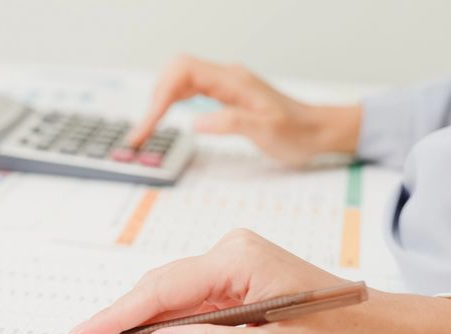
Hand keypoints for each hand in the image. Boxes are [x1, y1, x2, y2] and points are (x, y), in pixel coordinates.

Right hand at [67, 229, 450, 333]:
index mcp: (236, 259)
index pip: (162, 288)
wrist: (375, 328)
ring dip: (134, 332)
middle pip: (156, 293)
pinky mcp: (228, 285)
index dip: (117, 315)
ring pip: (165, 302)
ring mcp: (226, 269)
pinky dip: (160, 331)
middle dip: (118, 328)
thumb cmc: (337, 333)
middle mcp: (226, 255)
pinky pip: (183, 307)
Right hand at [128, 55, 361, 164]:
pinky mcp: (225, 94)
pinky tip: (166, 118)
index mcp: (234, 81)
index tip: (149, 126)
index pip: (183, 73)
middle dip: (154, 99)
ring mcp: (225, 84)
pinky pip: (189, 89)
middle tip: (142, 133)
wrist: (318, 130)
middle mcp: (227, 77)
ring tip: (147, 129)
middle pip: (175, 72)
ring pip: (179, 79)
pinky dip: (171, 102)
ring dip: (159, 101)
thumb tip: (197, 122)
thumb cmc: (298, 132)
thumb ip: (231, 123)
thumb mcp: (267, 132)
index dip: (160, 97)